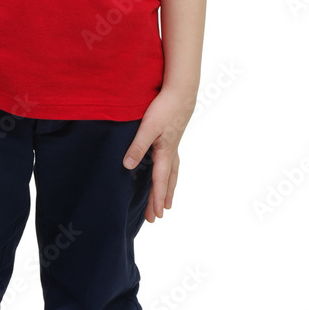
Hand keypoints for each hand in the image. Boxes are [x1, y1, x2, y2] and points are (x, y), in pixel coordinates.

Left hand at [122, 87, 196, 222]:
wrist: (181, 93)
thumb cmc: (164, 108)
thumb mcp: (148, 127)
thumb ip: (137, 146)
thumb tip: (127, 166)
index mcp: (165, 153)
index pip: (159, 181)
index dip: (157, 199)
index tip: (156, 216)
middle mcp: (171, 152)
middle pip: (167, 181)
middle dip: (162, 198)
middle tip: (157, 216)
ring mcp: (173, 145)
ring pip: (173, 172)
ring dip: (170, 187)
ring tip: (169, 200)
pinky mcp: (173, 136)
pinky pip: (173, 162)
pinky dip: (171, 172)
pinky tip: (169, 169)